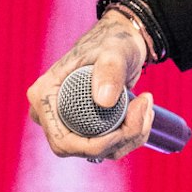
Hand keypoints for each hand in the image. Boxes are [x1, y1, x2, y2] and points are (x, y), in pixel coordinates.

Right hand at [27, 10, 158, 161]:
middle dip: (118, 140)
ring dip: (130, 137)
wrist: (122, 41)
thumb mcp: (114, 52)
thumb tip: (103, 101)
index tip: (126, 128)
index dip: (95, 145)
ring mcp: (66, 121)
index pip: (63, 141)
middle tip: (144, 111)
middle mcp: (50, 113)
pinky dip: (130, 135)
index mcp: (44, 95)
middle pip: (81, 149)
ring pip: (98, 150)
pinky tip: (143, 112)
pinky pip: (107, 145)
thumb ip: (109, 71)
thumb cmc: (113, 41)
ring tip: (147, 106)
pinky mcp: (84, 126)